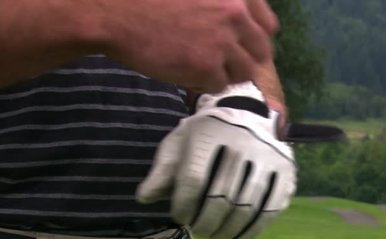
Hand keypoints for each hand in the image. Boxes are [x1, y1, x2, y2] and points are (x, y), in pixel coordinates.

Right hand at [104, 0, 277, 92]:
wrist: (116, 12)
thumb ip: (222, 3)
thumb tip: (242, 24)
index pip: (269, 25)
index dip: (256, 38)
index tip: (243, 45)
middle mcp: (236, 13)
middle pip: (261, 52)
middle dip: (244, 60)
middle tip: (223, 63)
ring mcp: (223, 40)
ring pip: (244, 72)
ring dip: (226, 74)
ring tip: (203, 68)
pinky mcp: (207, 65)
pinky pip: (220, 85)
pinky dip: (205, 84)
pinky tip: (188, 73)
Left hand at [137, 82, 295, 238]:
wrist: (248, 114)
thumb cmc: (207, 135)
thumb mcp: (179, 143)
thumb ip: (161, 170)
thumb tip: (144, 198)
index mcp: (210, 133)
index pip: (193, 180)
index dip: (183, 206)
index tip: (179, 218)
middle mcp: (242, 143)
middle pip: (220, 198)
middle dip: (204, 223)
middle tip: (198, 231)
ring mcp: (268, 158)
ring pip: (245, 208)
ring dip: (226, 231)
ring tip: (215, 236)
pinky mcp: (287, 172)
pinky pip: (269, 210)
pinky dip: (251, 230)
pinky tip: (236, 237)